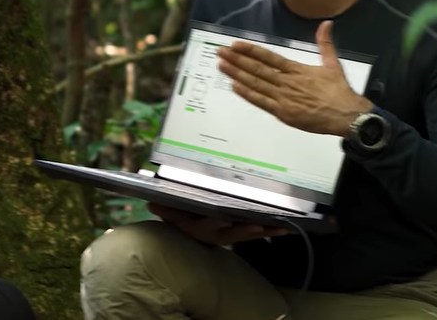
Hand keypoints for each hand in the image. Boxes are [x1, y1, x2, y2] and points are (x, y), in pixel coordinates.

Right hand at [147, 203, 291, 244]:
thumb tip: (151, 201)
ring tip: (282, 228)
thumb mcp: (170, 214)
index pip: (210, 226)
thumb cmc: (182, 218)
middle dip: (248, 229)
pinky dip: (271, 231)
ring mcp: (231, 235)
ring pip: (250, 234)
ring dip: (266, 232)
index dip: (218, 223)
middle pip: (235, 233)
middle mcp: (218, 234)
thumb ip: (164, 208)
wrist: (190, 232)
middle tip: (261, 225)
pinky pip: (257, 232)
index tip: (227, 219)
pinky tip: (286, 227)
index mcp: (201, 228)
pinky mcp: (241, 233)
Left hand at [217, 20, 371, 136]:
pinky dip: (247, 94)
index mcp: (296, 70)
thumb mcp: (332, 64)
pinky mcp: (283, 113)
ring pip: (255, 84)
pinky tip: (234, 85)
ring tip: (222, 65)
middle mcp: (286, 82)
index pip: (269, 57)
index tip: (236, 44)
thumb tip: (326, 23)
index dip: (251, 50)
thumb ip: (325, 43)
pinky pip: (261, 102)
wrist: (346, 115)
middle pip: (257, 69)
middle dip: (236, 60)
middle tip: (220, 52)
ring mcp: (283, 98)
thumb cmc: (339, 91)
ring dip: (237, 74)